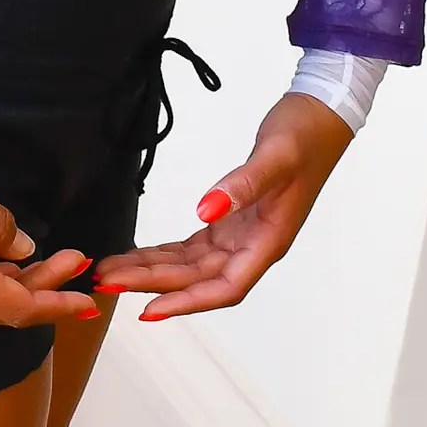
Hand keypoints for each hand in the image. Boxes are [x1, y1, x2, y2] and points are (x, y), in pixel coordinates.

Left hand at [93, 93, 353, 321]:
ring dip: (153, 270)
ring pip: (191, 266)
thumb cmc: (304, 137)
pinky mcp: (232, 220)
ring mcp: (242, 235)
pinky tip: (141, 255)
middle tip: (107, 282)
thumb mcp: (277, 155)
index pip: (224, 288)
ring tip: (113, 271)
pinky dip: (166, 253)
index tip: (148, 308)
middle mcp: (254, 246)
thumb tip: (206, 211)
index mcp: (269, 241)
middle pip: (198, 279)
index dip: (186, 301)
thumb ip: (244, 184)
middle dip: (153, 284)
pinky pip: (194, 247)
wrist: (319, 117)